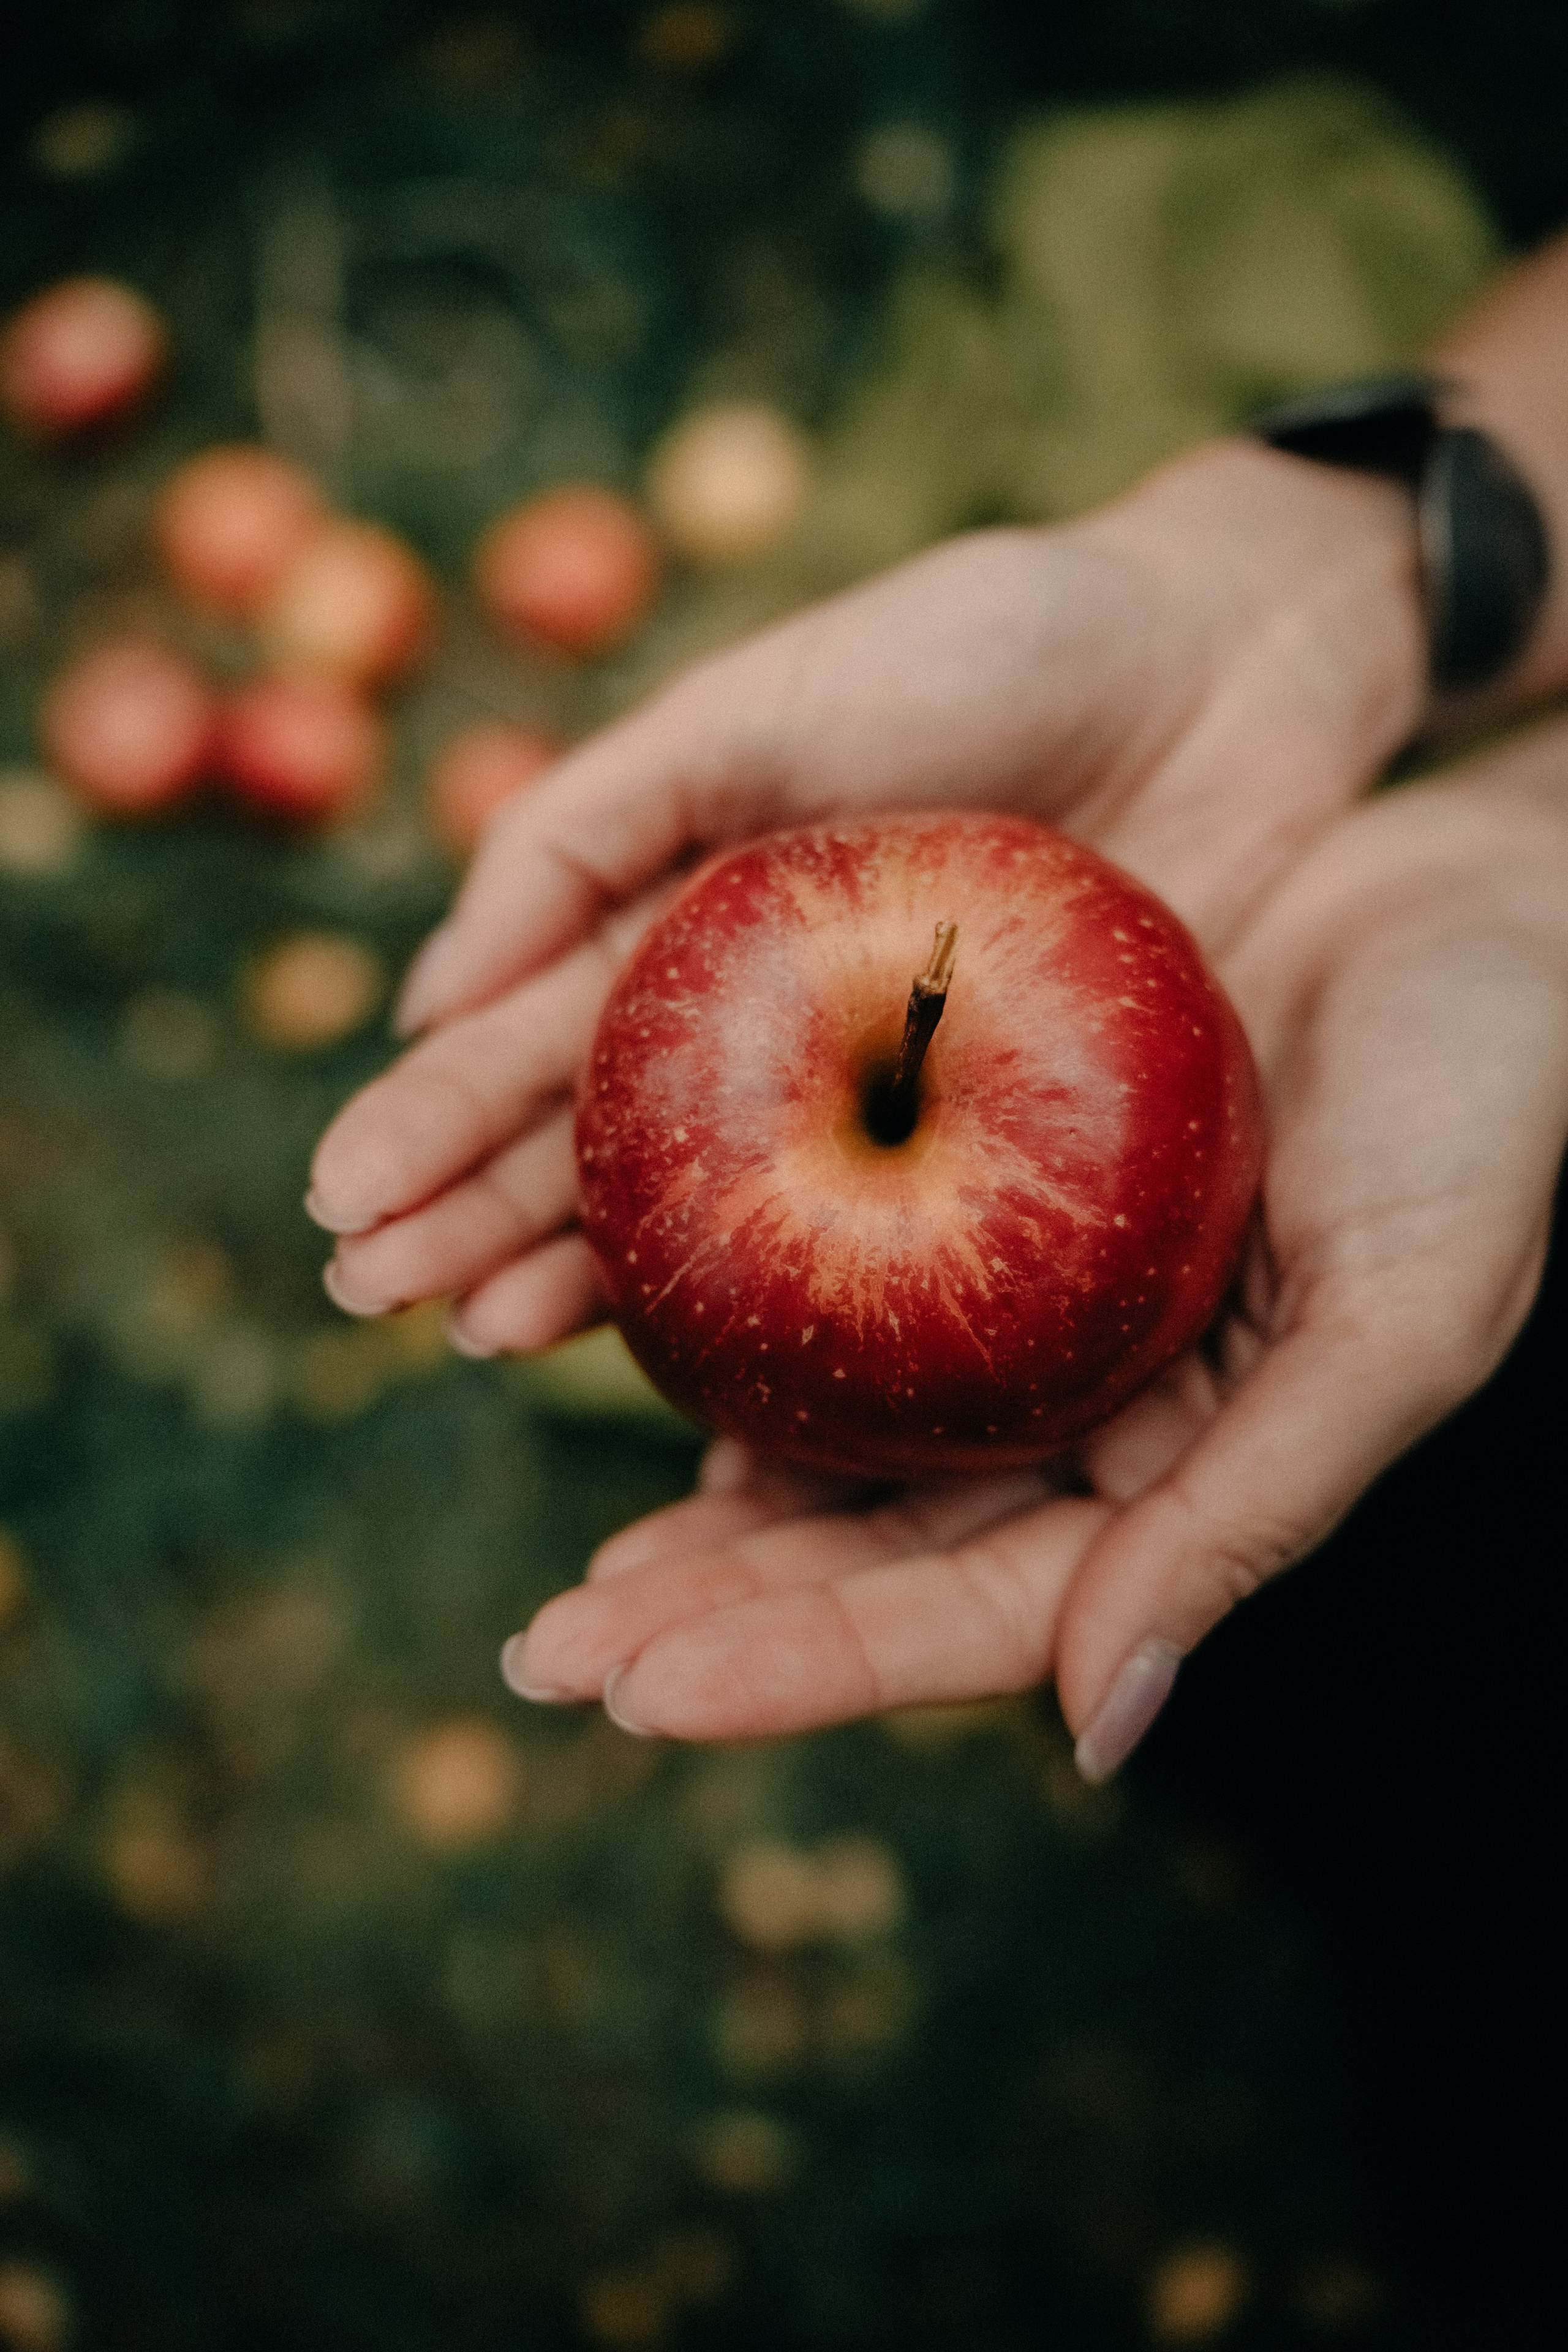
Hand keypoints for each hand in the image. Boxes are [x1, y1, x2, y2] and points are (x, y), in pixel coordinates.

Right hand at [308, 441, 1422, 1353]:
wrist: (1224, 663)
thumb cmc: (987, 648)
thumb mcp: (757, 703)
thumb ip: (587, 825)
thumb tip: (429, 995)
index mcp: (693, 930)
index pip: (534, 1042)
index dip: (432, 1125)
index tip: (339, 1207)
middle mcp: (766, 1037)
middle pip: (600, 1148)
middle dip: (474, 1223)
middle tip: (374, 1300)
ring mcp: (880, 1109)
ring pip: (713, 1218)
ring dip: (589, 1282)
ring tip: (488, 1340)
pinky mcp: (999, 1156)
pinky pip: (877, 1259)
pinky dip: (785, 1318)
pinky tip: (696, 1381)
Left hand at [502, 722, 1567, 1765]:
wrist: (1485, 890)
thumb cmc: (1486, 1094)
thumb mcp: (1401, 1312)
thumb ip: (1252, 1511)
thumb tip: (1098, 1733)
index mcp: (1178, 1471)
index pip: (971, 1611)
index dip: (808, 1660)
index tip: (642, 1698)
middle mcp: (1086, 1404)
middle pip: (871, 1542)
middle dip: (710, 1611)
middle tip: (544, 1655)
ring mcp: (1030, 1296)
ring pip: (835, 1422)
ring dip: (693, 1493)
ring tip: (559, 1555)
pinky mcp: (986, 1163)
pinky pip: (837, 1252)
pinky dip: (733, 1302)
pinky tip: (611, 1335)